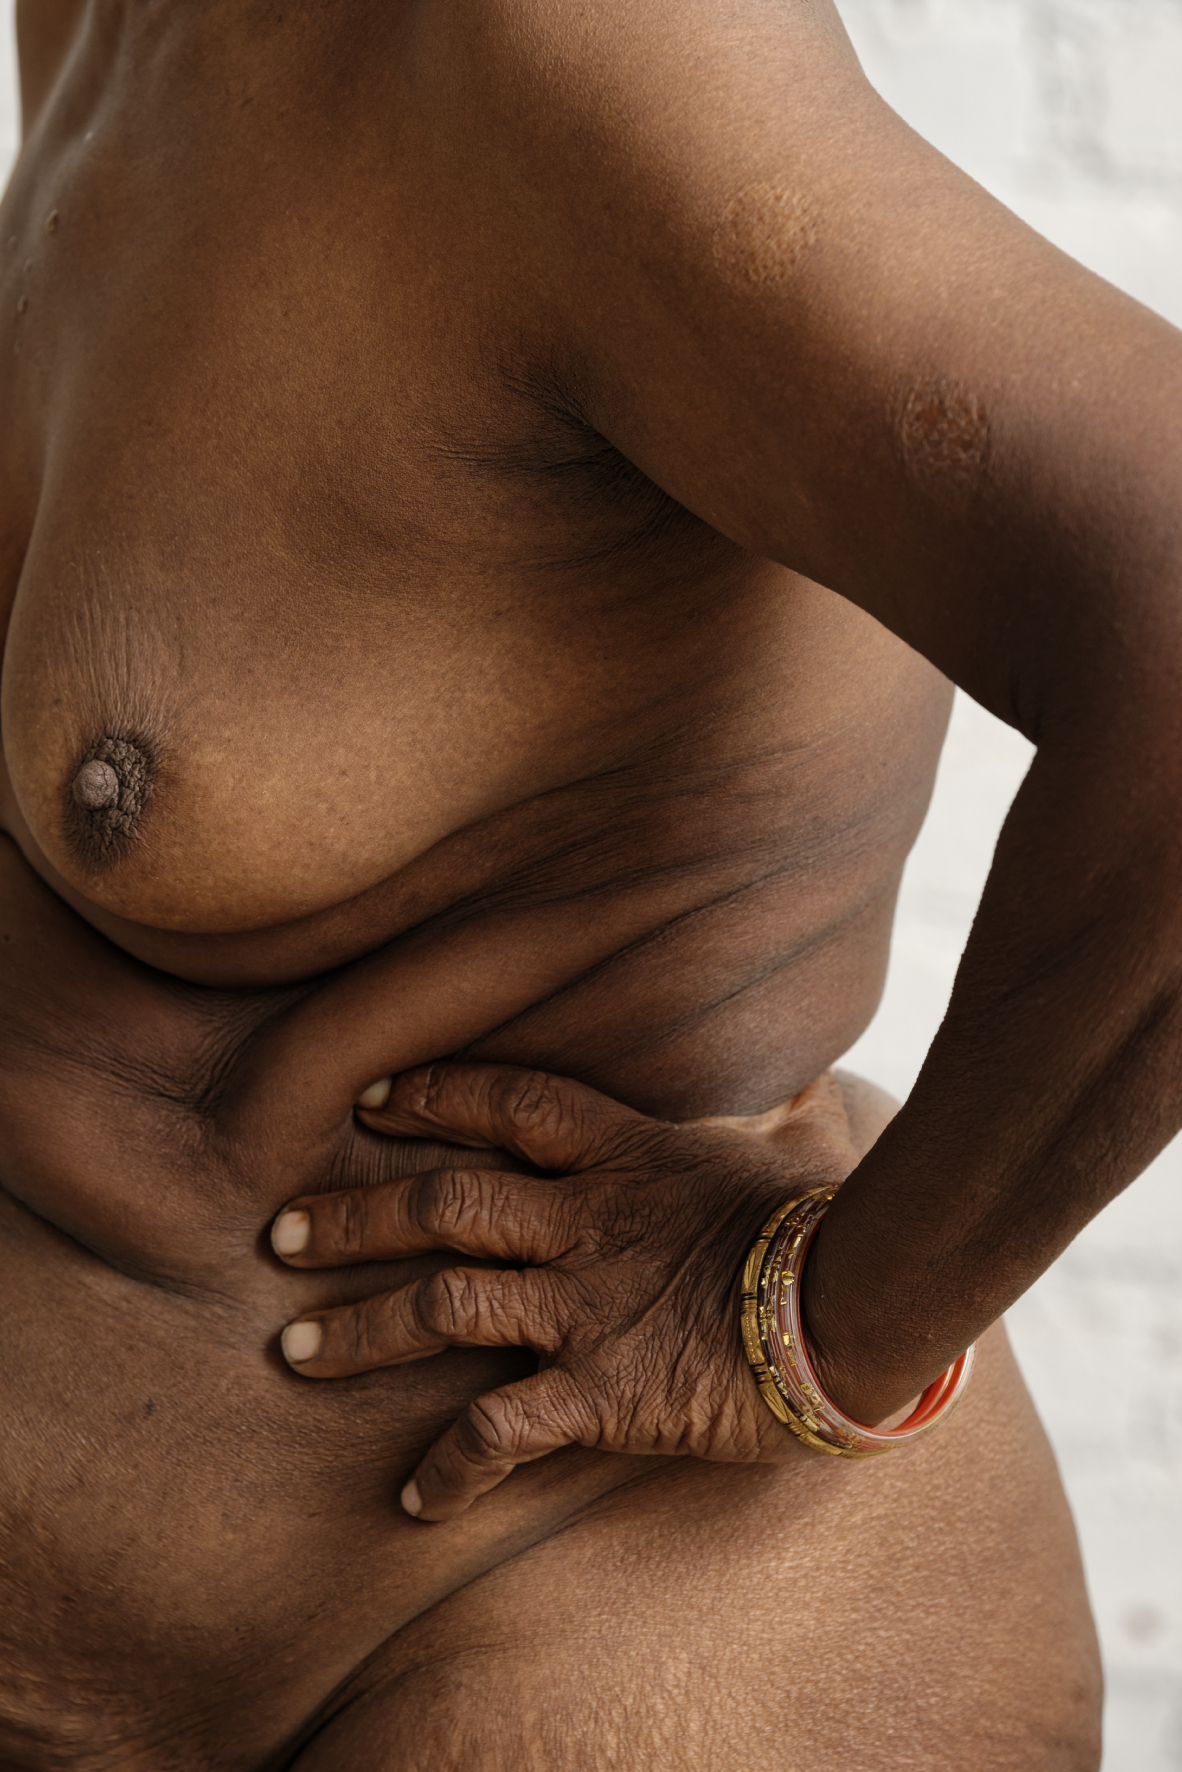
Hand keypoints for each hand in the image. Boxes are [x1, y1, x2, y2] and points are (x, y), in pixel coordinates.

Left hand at [271, 1063, 860, 1520]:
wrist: (858, 1308)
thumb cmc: (821, 1225)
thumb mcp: (783, 1145)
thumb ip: (752, 1116)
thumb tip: (788, 1082)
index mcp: (622, 1155)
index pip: (509, 1105)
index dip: (436, 1097)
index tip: (373, 1104)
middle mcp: (585, 1223)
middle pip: (442, 1205)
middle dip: (353, 1216)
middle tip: (281, 1232)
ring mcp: (585, 1307)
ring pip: (442, 1305)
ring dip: (361, 1330)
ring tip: (295, 1350)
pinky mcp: (601, 1393)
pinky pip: (501, 1429)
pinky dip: (451, 1465)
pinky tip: (415, 1497)